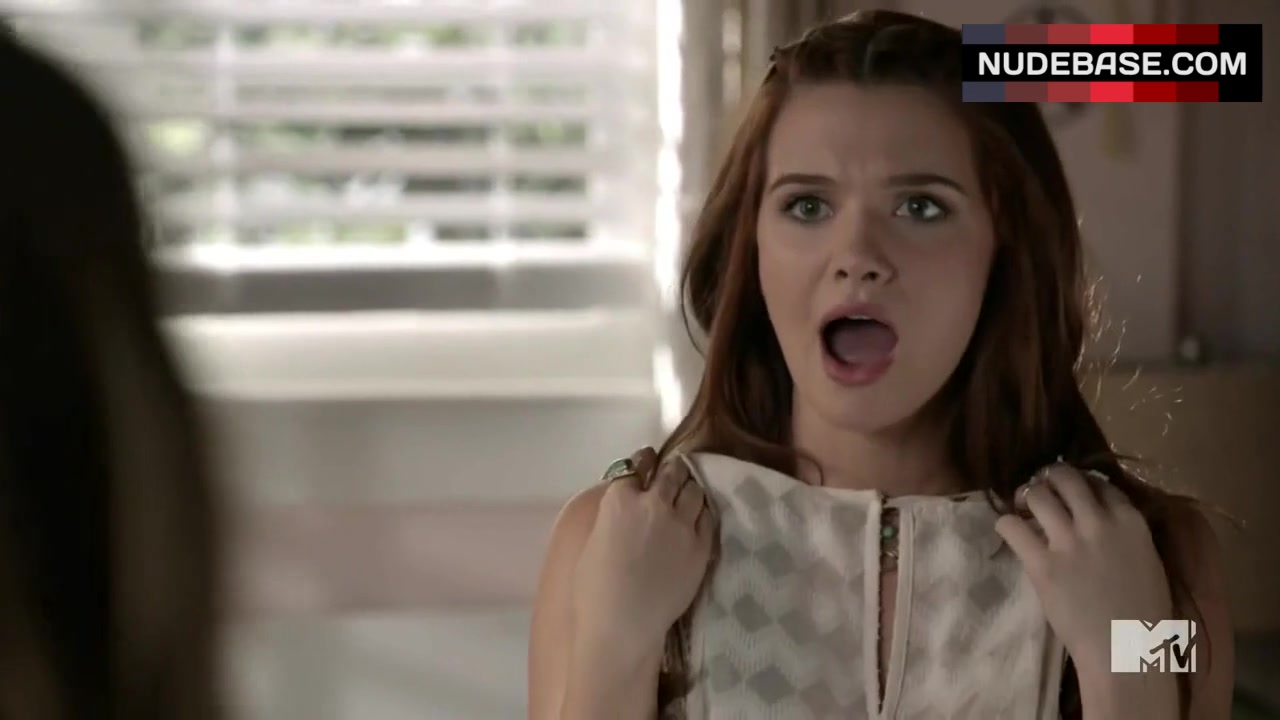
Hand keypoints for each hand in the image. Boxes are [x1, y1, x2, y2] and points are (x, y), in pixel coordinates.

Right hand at [571, 447, 715, 665]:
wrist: (622, 624)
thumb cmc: (593, 589)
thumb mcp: (594, 540)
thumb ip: (611, 516)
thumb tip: (621, 510)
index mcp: (619, 500)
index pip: (635, 466)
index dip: (643, 462)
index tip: (648, 461)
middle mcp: (654, 503)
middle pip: (671, 472)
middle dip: (671, 471)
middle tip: (673, 474)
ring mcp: (682, 523)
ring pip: (694, 489)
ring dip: (689, 488)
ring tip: (687, 494)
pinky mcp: (701, 545)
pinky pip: (708, 516)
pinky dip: (702, 511)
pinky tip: (698, 516)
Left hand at [994, 463, 1174, 705]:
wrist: (1126, 651)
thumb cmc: (1144, 614)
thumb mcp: (1147, 560)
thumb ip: (1124, 534)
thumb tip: (1099, 518)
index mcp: (1131, 521)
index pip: (1100, 484)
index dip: (1083, 486)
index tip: (1072, 496)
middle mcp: (1098, 523)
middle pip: (1065, 477)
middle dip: (1049, 480)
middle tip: (1042, 492)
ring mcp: (1068, 542)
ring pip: (1036, 495)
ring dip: (1026, 498)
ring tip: (1023, 510)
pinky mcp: (1042, 564)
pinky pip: (1011, 526)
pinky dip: (1007, 525)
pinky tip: (1010, 533)